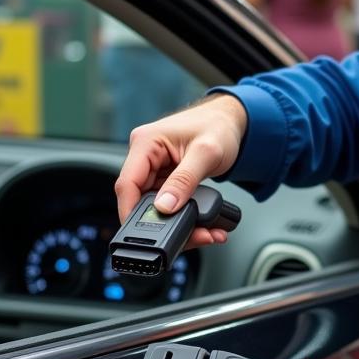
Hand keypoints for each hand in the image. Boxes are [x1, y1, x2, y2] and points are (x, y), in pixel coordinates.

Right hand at [114, 93, 247, 248]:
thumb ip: (185, 180)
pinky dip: (184, 216)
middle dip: (164, 223)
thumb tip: (165, 206)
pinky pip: (168, 204)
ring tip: (204, 233)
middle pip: (141, 200)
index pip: (127, 183)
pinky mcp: (166, 178)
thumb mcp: (206, 153)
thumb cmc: (218, 126)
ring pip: (156, 206)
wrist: (231, 121)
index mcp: (146, 142)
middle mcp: (145, 156)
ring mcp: (155, 168)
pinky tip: (202, 225)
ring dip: (177, 223)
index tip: (142, 233)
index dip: (130, 211)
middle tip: (191, 236)